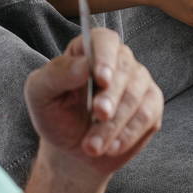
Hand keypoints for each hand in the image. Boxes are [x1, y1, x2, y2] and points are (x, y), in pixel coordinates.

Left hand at [23, 28, 163, 177]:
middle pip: (124, 69)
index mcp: (89, 49)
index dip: (105, 57)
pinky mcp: (151, 106)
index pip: (104, 40)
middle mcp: (118, 60)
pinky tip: (110, 147)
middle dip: (110, 97)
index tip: (102, 79)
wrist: (72, 151)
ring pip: (136, 96)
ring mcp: (138, 82)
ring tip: (92, 146)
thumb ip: (57, 74)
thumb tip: (84, 64)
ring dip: (114, 124)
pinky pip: (147, 116)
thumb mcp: (40, 94)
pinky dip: (128, 134)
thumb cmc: (55, 115)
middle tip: (97, 117)